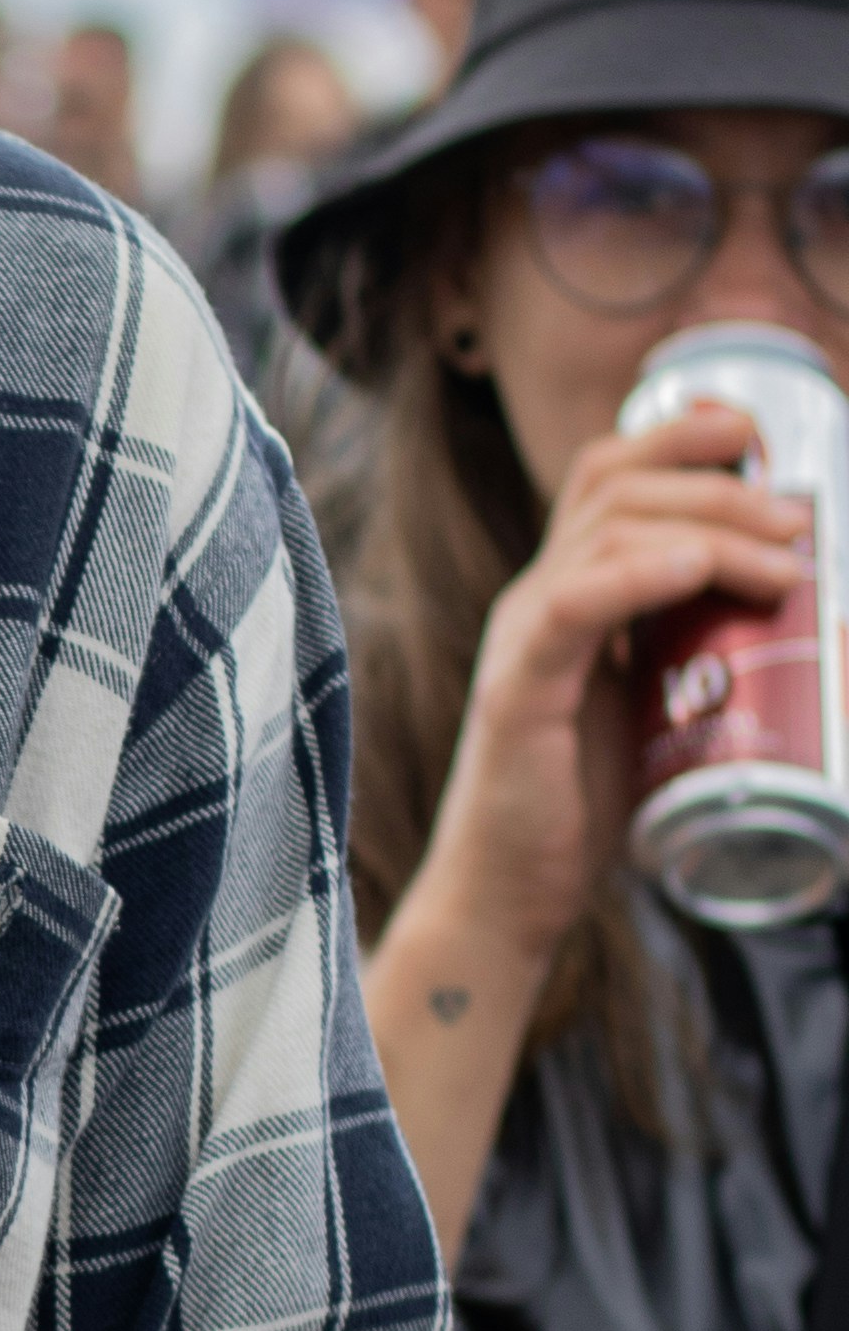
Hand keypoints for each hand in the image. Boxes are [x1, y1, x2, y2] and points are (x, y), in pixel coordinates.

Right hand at [436, 391, 812, 959]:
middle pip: (617, 488)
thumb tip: (824, 627)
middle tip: (802, 519)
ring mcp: (522, 638)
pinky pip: (574, 605)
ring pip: (607, 534)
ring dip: (710, 527)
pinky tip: (697, 567)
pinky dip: (640, 575)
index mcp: (566, 591)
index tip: (759, 439)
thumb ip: (710, 657)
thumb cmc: (591, 808)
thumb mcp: (661, 708)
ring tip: (786, 557)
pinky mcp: (518, 690)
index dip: (679, 435)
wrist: (512, 895)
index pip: (607, 473)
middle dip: (720, 484)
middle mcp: (536, 598)